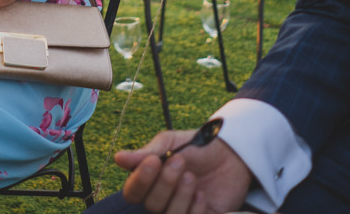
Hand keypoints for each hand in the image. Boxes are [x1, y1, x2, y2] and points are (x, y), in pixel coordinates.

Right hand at [115, 129, 251, 213]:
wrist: (232, 155)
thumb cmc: (197, 146)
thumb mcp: (171, 143)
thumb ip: (146, 152)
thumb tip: (118, 158)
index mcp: (150, 181)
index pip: (133, 192)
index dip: (141, 180)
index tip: (154, 161)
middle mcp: (162, 199)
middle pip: (151, 205)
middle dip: (166, 183)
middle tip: (181, 163)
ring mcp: (179, 210)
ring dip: (181, 196)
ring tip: (193, 178)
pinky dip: (196, 209)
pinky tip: (202, 195)